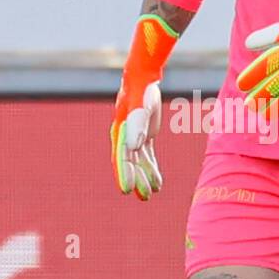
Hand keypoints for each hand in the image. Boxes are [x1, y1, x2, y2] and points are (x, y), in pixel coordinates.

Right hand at [111, 78, 162, 199]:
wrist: (143, 80)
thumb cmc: (140, 93)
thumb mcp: (140, 108)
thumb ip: (137, 126)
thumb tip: (134, 146)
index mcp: (120, 134)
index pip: (121, 159)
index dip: (123, 175)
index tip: (126, 191)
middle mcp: (125, 138)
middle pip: (130, 164)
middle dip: (137, 181)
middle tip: (144, 198)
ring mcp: (135, 138)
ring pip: (140, 162)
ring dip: (146, 177)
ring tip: (153, 193)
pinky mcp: (145, 136)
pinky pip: (148, 156)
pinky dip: (152, 168)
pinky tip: (158, 181)